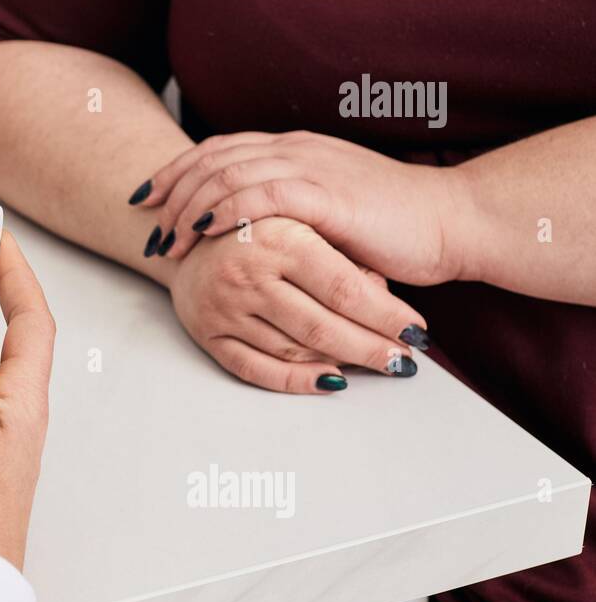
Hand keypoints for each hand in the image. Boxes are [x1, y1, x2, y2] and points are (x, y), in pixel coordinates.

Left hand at [135, 131, 468, 285]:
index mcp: (295, 149)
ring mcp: (310, 167)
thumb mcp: (328, 211)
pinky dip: (222, 210)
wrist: (451, 223)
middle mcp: (296, 149)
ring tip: (167, 241)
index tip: (145, 199)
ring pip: (227, 174)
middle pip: (211, 159)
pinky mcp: (326, 193)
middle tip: (146, 225)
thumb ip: (288, 209)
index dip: (176, 171)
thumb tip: (245, 231)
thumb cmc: (394, 227)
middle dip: (170, 191)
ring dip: (188, 207)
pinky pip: (259, 193)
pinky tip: (202, 230)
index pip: (219, 150)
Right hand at [167, 217, 428, 392]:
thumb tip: (388, 304)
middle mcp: (247, 274)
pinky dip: (296, 380)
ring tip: (376, 365)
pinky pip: (255, 369)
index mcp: (276, 237)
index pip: (343, 289)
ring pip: (293, 351)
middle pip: (322, 327)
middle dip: (372, 348)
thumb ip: (343, 257)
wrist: (185, 229)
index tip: (416, 331)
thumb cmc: (258, 225)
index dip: (385, 316)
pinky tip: (330, 380)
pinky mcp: (207, 333)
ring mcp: (224, 307)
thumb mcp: (302, 221)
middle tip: (405, 361)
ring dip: (341, 363)